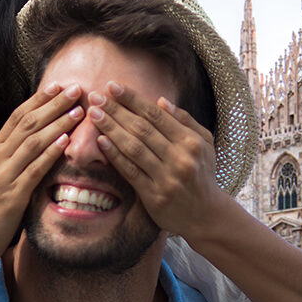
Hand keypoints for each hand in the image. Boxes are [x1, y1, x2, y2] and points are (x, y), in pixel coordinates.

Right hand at [0, 83, 82, 262]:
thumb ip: (12, 155)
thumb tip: (36, 138)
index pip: (18, 116)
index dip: (40, 99)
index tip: (59, 86)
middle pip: (28, 122)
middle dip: (54, 103)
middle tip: (76, 88)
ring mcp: (2, 175)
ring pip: (33, 141)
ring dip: (57, 123)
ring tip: (78, 110)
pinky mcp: (11, 195)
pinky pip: (34, 169)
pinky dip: (50, 153)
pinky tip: (65, 142)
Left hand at [87, 82, 225, 236]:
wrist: (206, 215)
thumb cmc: (202, 173)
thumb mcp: (204, 143)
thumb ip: (185, 121)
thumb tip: (161, 101)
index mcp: (191, 142)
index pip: (156, 115)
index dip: (132, 99)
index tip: (113, 87)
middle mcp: (180, 158)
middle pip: (142, 128)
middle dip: (116, 110)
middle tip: (96, 96)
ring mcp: (167, 178)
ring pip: (134, 148)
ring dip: (111, 128)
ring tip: (94, 114)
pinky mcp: (155, 196)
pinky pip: (131, 171)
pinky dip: (115, 155)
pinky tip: (101, 141)